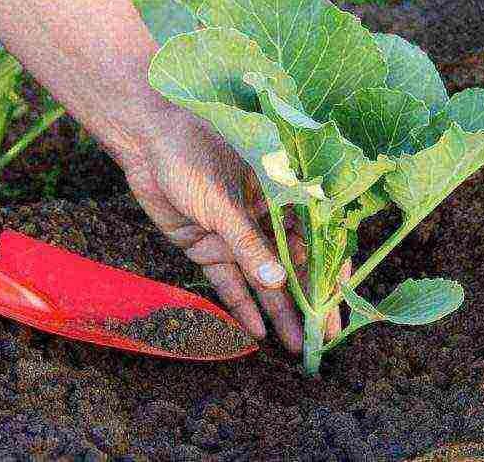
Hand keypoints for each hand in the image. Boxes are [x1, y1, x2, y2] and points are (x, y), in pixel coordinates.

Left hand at [0, 0, 349, 352]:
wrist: (145, 137)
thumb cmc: (193, 148)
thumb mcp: (224, 199)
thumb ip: (250, 242)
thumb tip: (279, 284)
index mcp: (280, 192)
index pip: (314, 235)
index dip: (327, 269)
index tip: (339, 298)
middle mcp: (263, 214)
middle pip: (291, 265)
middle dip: (307, 300)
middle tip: (324, 337)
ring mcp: (234, 231)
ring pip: (262, 278)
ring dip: (278, 310)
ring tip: (296, 346)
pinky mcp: (206, 244)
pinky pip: (227, 279)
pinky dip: (240, 303)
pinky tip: (256, 331)